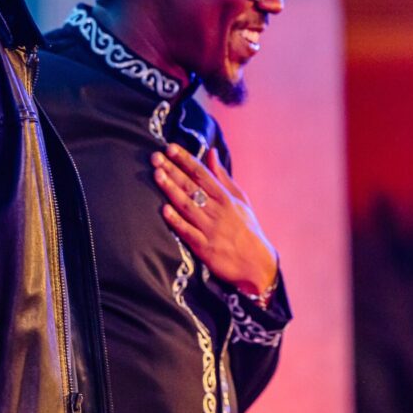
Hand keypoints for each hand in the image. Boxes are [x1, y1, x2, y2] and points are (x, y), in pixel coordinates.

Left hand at [152, 144, 277, 298]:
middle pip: (191, 187)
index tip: (170, 148)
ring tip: (157, 175)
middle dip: (173, 170)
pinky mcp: (205, 248)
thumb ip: (222, 176)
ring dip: (171, 190)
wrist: (257, 264)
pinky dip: (177, 221)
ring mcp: (210, 229)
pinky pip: (188, 232)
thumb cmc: (247, 229)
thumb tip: (211, 153)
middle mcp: (217, 210)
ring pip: (187, 206)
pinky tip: (165, 210)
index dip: (185, 160)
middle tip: (155, 157)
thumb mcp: (240, 199)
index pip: (202, 174)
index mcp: (225, 197)